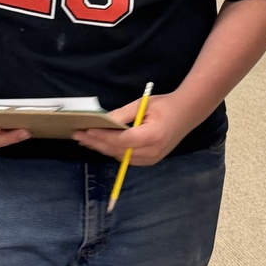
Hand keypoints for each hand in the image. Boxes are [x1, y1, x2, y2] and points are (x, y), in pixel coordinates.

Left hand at [73, 93, 190, 164]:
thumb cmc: (165, 105)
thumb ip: (122, 114)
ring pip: (121, 157)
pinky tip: (103, 144)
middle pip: (117, 151)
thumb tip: (102, 121)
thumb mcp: (142, 104)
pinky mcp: (151, 161)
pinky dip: (114, 151)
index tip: (84, 131)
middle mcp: (151, 152)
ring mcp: (152, 159)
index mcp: (151, 136)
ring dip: (103, 148)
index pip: (120, 140)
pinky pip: (128, 158)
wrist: (187, 112)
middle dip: (96, 143)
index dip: (100, 137)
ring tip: (86, 140)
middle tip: (78, 136)